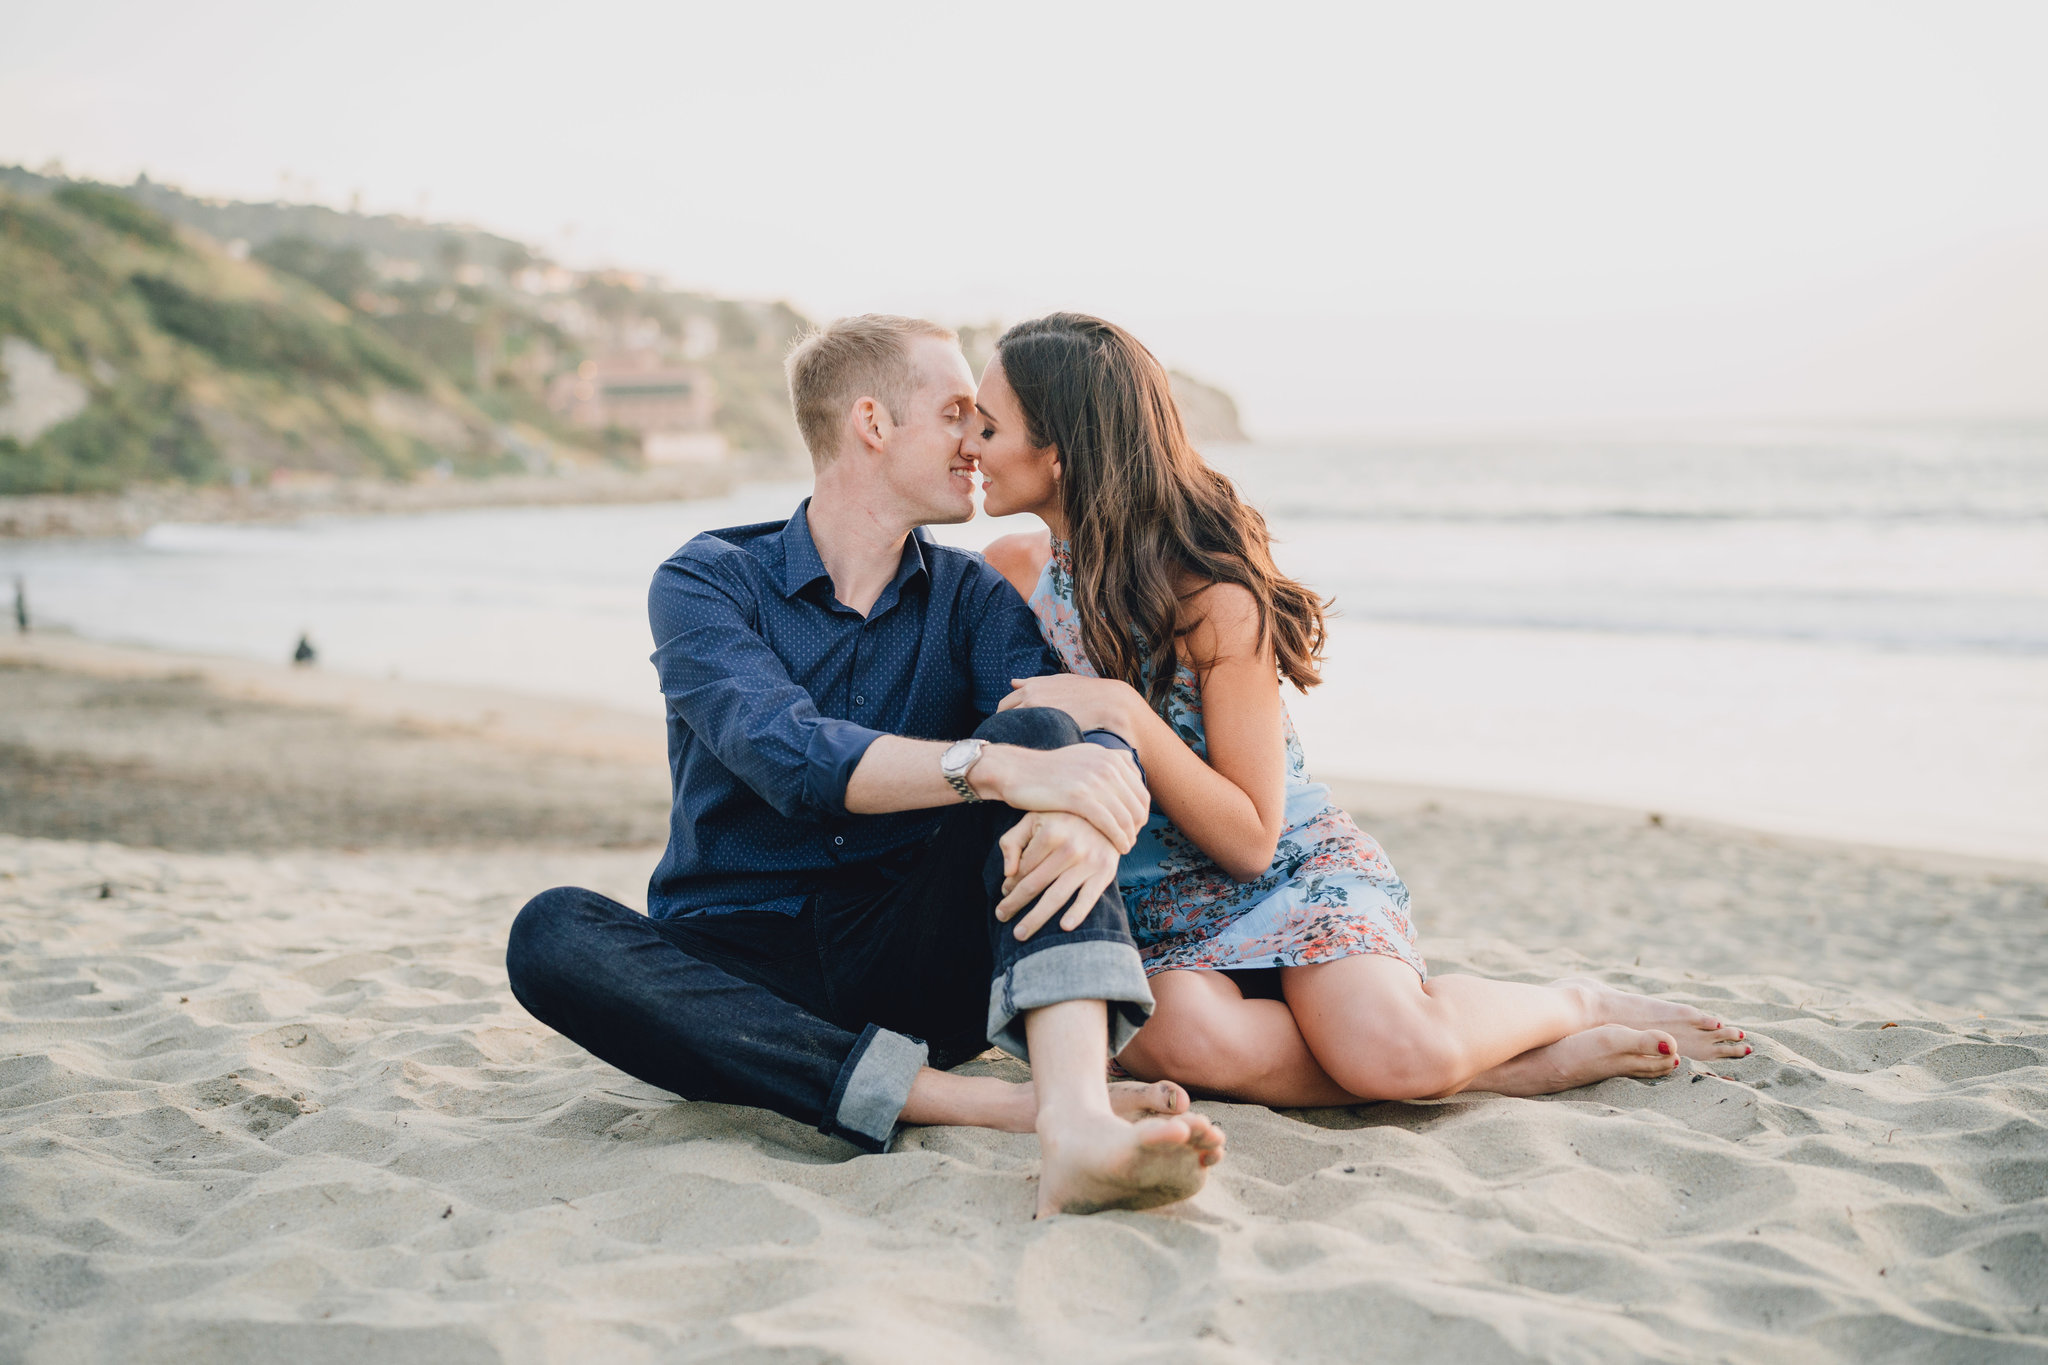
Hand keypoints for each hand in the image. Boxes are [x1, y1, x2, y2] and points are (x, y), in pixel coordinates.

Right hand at [973, 742, 1147, 851]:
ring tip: (1125, 847)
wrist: (1016, 770)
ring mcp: (1094, 780)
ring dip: (1130, 836)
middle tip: (1131, 840)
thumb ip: (1107, 761)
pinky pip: (1110, 823)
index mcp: (1109, 756)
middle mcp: (1106, 765)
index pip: (1141, 790)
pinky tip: (1118, 848)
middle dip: (1137, 826)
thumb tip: (1130, 765)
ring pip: (1126, 816)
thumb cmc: (1048, 770)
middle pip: (1137, 804)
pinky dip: (1118, 838)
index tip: (1134, 827)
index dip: (1141, 813)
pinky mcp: (1080, 797)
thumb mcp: (1083, 756)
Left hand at [995, 812, 1121, 939]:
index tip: (1004, 891)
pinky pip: (1089, 897)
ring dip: (1036, 917)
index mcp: (1050, 832)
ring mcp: (1088, 862)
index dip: (1010, 882)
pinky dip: (1078, 913)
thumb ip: (1013, 840)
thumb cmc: (1063, 819)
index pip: (1023, 867)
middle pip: (1034, 884)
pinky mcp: (1105, 872)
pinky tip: (1064, 927)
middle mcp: (1069, 848)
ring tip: (1020, 934)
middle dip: (1014, 903)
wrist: (1108, 814)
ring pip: (1056, 896)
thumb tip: (1008, 872)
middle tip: (1001, 916)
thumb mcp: (1034, 819)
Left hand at [998, 674, 1138, 738]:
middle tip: (1010, 743)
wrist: (1110, 704)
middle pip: (1002, 720)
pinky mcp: (1048, 732)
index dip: (1004, 718)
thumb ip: (1034, 681)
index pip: (1003, 706)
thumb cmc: (1087, 692)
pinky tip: (1032, 757)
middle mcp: (1030, 699)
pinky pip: (1028, 743)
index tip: (1009, 729)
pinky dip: (1026, 748)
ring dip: (1013, 740)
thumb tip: (1012, 682)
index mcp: (1031, 688)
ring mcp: (1038, 716)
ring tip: (1019, 752)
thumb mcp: (1060, 680)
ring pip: (1013, 732)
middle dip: (1003, 730)